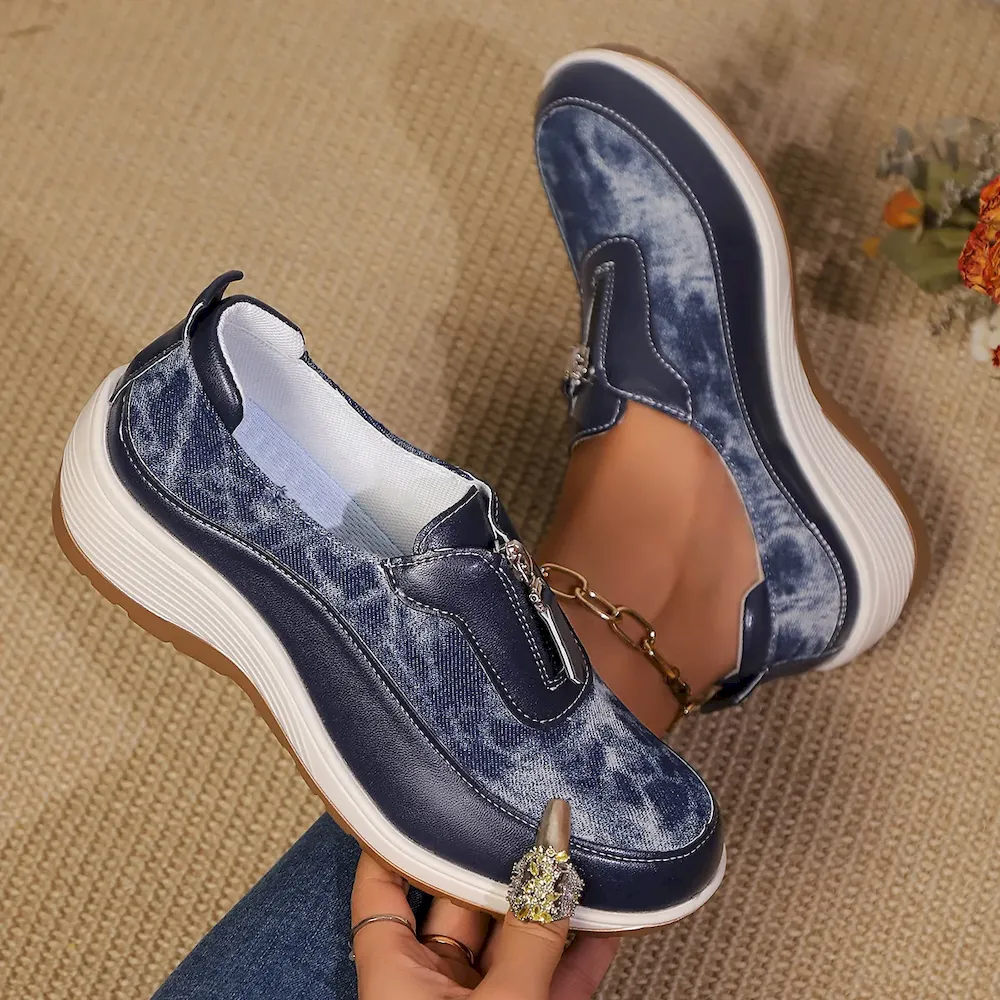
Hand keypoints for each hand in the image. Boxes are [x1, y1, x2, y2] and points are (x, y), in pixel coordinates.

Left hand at [350, 801, 618, 999]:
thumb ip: (532, 931)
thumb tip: (554, 844)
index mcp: (394, 979)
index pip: (381, 887)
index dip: (394, 837)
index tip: (421, 785)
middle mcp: (431, 987)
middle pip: (460, 905)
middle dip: (498, 863)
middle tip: (530, 809)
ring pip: (513, 942)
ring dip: (549, 906)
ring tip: (579, 850)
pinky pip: (552, 980)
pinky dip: (580, 954)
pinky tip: (613, 918)